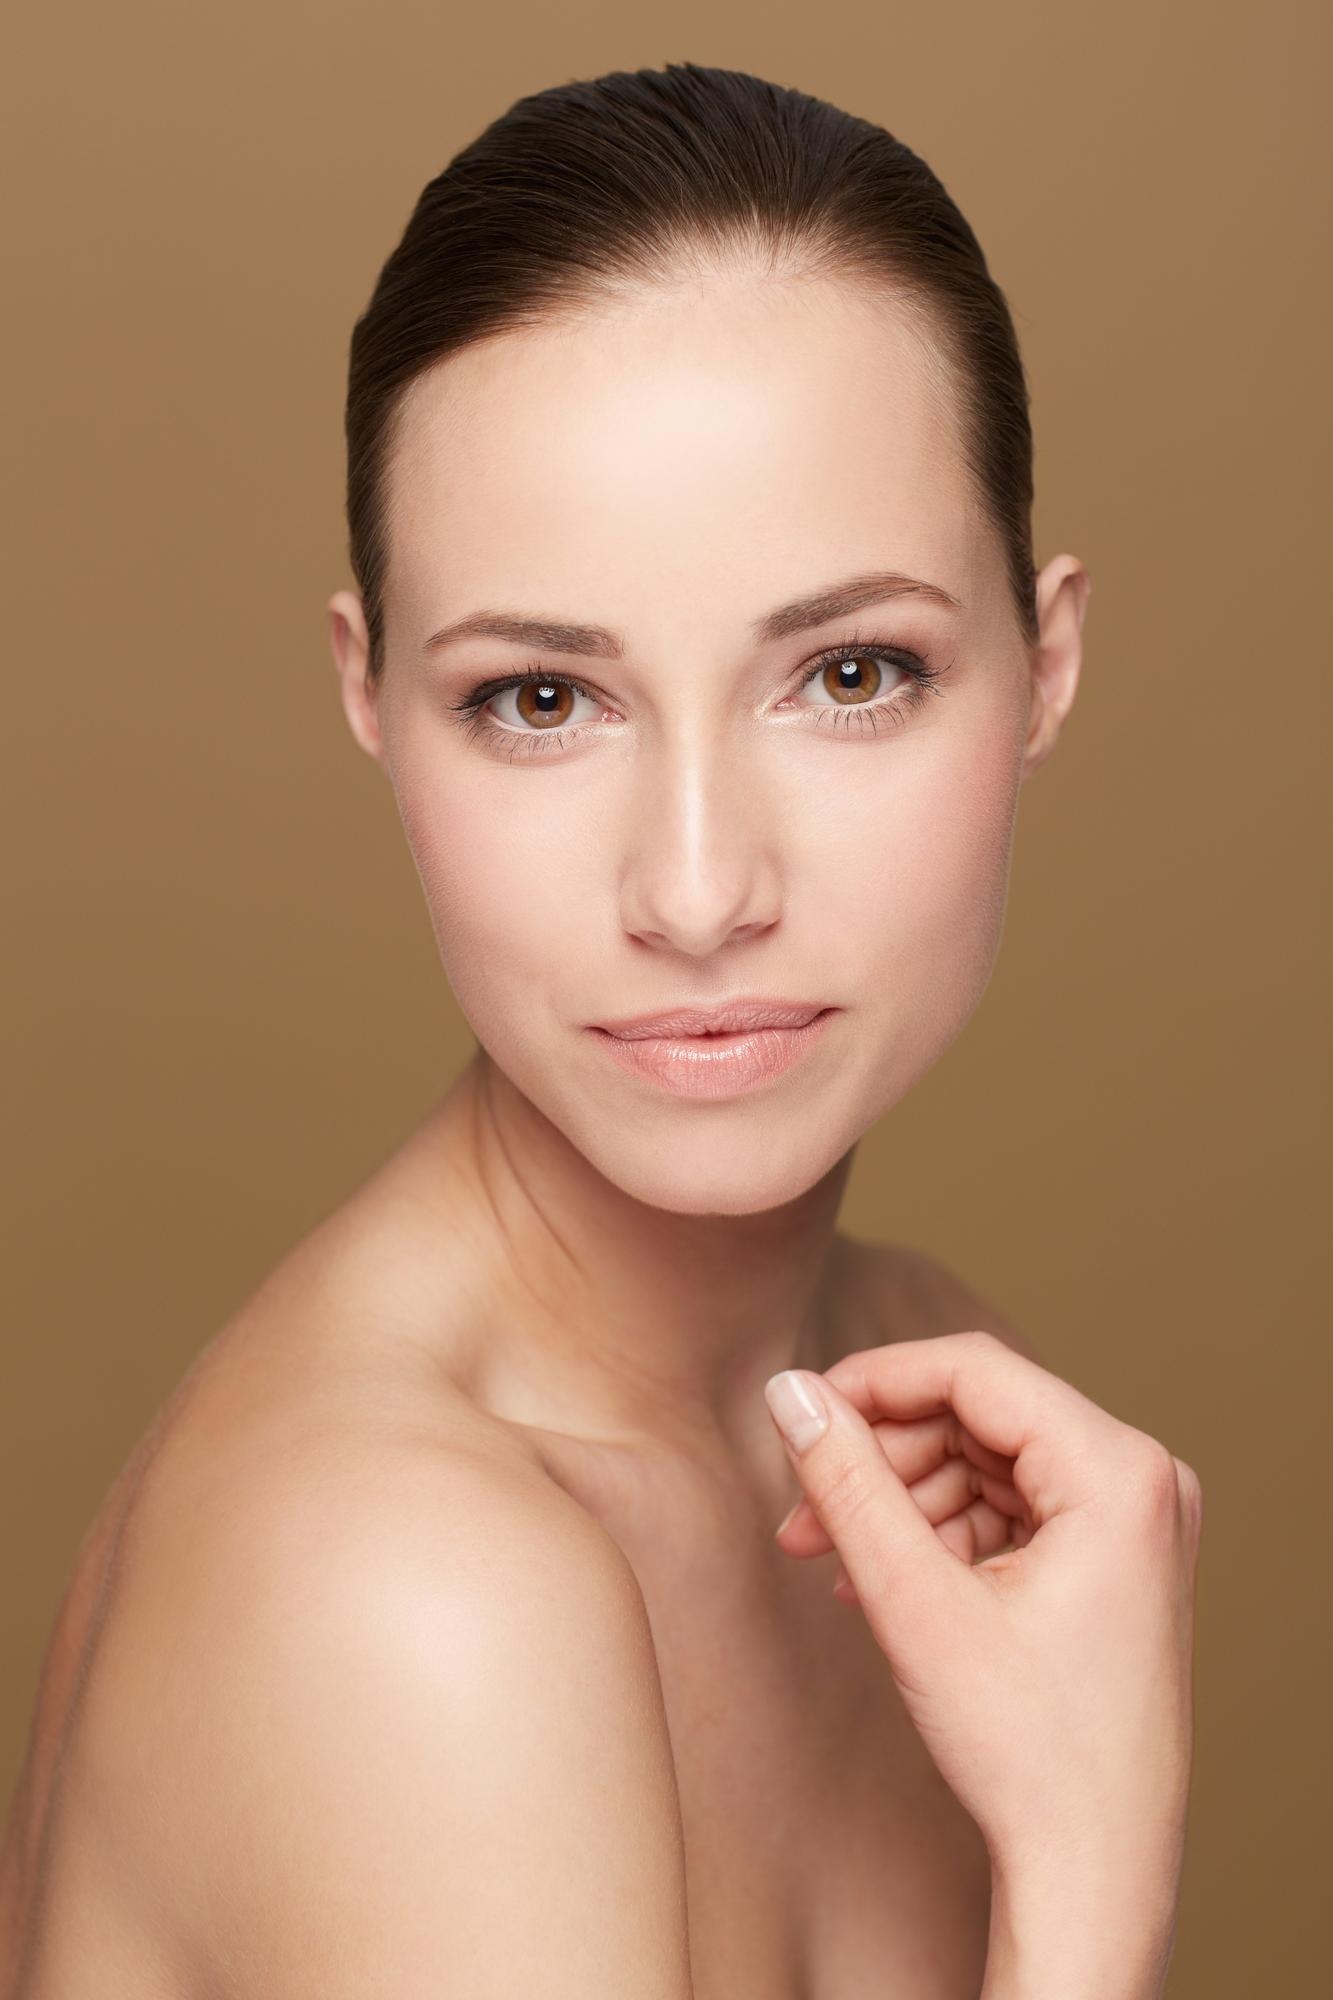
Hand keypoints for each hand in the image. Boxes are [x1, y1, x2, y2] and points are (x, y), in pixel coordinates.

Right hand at [763, 1332, 1203, 1880]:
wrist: (1093, 1871)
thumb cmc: (1028, 1751)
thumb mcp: (917, 1603)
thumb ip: (848, 1484)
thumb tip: (789, 1392)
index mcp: (1120, 1473)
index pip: (975, 1370)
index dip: (874, 1381)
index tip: (798, 1413)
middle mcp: (1143, 1479)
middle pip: (979, 1415)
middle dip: (882, 1458)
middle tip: (803, 1510)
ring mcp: (1135, 1520)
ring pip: (986, 1460)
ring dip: (902, 1500)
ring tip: (830, 1557)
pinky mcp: (1115, 1557)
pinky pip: (1010, 1507)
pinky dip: (941, 1533)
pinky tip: (879, 1578)